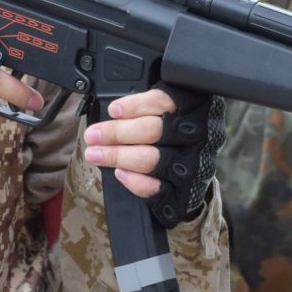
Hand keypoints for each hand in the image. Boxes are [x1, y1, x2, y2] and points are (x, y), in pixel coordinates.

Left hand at [83, 84, 225, 227]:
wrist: (198, 170)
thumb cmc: (176, 134)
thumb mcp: (170, 110)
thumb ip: (148, 108)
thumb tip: (112, 113)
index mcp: (193, 109)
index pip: (164, 101)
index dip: (135, 105)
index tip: (112, 110)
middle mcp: (194, 135)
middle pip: (151, 130)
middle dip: (116, 133)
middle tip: (92, 135)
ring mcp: (191, 164)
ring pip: (150, 158)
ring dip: (117, 156)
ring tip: (95, 154)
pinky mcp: (184, 190)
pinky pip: (157, 188)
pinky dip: (136, 182)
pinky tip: (120, 174)